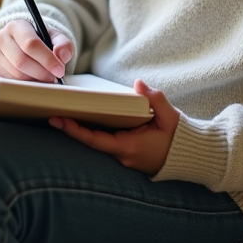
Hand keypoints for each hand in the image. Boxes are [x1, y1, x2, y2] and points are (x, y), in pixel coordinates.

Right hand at [0, 19, 73, 82]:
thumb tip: (62, 56)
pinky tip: (35, 79)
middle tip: (54, 78)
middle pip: (21, 61)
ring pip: (16, 73)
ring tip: (46, 77)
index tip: (59, 70)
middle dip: (41, 72)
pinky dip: (26, 83)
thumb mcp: (55, 37)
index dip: (46, 59)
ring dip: (34, 79)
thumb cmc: (41, 40)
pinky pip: (11, 81)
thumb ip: (63, 44)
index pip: (30, 44)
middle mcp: (1, 38)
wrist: (25, 43)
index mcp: (16, 26)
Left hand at [49, 79, 179, 174]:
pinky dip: (95, 133)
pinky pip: (106, 144)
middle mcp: (123, 156)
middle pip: (91, 142)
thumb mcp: (170, 117)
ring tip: (64, 113)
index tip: (59, 120)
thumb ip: (155, 99)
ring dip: (83, 130)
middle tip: (52, 114)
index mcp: (129, 147)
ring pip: (98, 143)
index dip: (74, 130)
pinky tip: (85, 120)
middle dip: (73, 128)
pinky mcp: (128, 156)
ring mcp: (124, 159)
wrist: (191, 157)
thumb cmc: (180, 137)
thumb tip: (138, 84)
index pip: (95, 139)